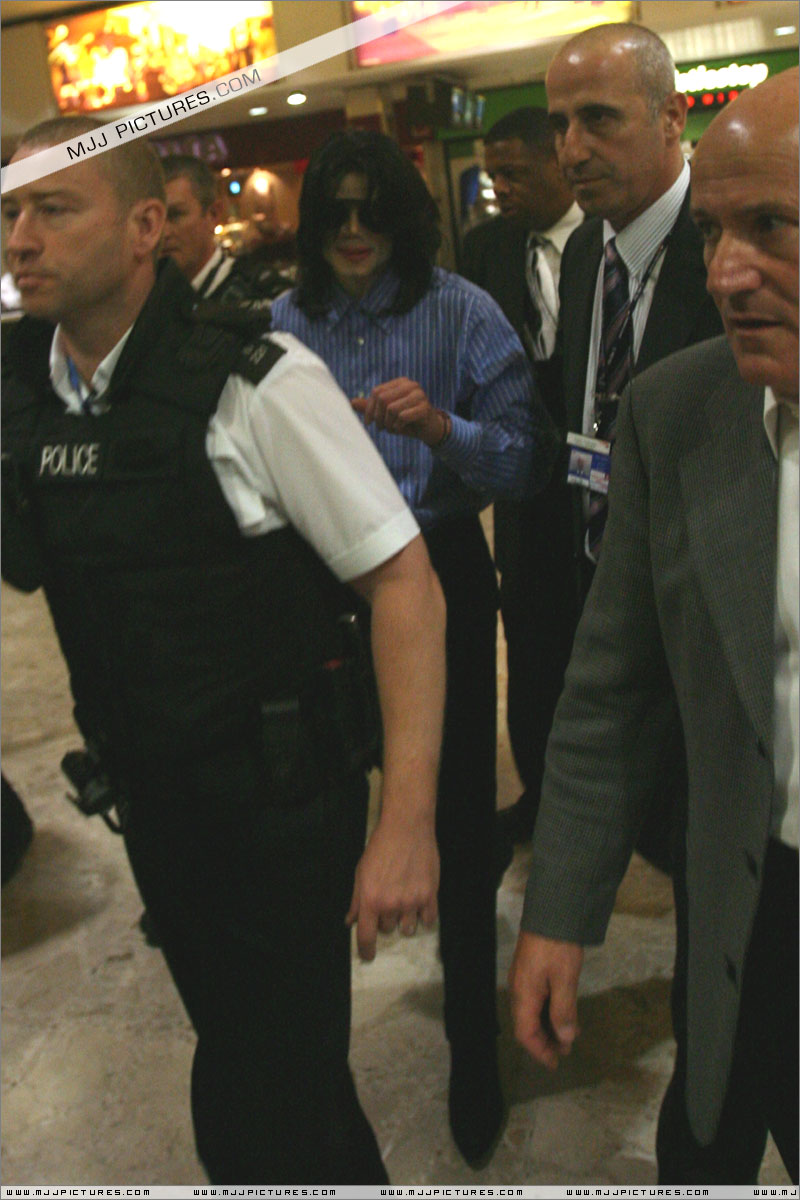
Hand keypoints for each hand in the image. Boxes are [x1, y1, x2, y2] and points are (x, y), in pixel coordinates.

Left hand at [345, 809, 438, 961]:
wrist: (406, 828)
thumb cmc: (380, 848)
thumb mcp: (361, 872)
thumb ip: (356, 900)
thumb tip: (351, 921)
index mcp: (371, 900)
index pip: (366, 936)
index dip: (365, 950)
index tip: (368, 956)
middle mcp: (391, 905)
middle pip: (387, 929)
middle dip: (385, 919)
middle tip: (388, 901)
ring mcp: (412, 901)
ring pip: (407, 928)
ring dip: (404, 920)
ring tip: (404, 902)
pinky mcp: (430, 895)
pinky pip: (429, 920)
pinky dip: (424, 916)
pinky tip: (420, 904)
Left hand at [352, 377, 446, 446]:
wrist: (429, 429)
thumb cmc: (407, 420)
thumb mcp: (386, 414)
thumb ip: (371, 407)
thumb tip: (351, 403)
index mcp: (400, 382)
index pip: (376, 392)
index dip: (369, 409)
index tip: (368, 423)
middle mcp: (410, 385)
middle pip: (383, 399)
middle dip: (378, 417)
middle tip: (381, 428)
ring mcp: (419, 395)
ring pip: (392, 409)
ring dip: (388, 424)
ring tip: (392, 429)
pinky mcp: (425, 407)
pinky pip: (403, 417)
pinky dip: (398, 427)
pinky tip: (401, 429)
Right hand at [509, 931, 582, 1068]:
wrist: (552, 911)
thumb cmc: (557, 946)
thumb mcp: (565, 979)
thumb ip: (563, 1010)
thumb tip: (564, 1038)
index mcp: (523, 994)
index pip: (525, 1033)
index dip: (539, 1051)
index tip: (555, 1063)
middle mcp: (519, 989)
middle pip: (526, 1024)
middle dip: (545, 1041)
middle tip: (566, 1050)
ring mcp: (523, 979)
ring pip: (531, 1012)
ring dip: (548, 1026)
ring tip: (569, 1034)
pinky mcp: (530, 970)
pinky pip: (535, 1000)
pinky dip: (548, 1011)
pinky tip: (563, 1012)